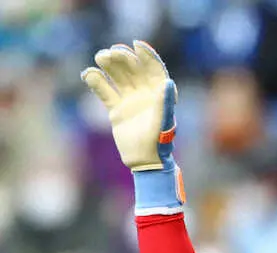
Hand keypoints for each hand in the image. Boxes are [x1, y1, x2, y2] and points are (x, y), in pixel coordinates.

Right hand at [81, 41, 176, 171]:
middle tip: (111, 53)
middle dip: (123, 58)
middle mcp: (144, 93)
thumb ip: (165, 102)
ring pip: (118, 76)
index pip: (153, 68)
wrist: (145, 162)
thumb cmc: (159, 143)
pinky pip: (105, 91)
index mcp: (159, 93)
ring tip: (100, 57)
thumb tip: (168, 82)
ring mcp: (130, 100)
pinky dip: (96, 82)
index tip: (136, 45)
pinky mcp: (117, 109)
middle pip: (133, 69)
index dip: (146, 55)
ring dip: (109, 65)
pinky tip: (88, 74)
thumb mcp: (163, 122)